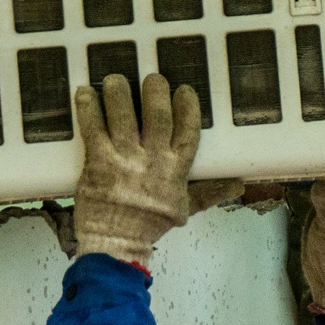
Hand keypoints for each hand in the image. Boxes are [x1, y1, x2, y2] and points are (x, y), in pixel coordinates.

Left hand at [70, 74, 200, 266]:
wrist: (116, 245)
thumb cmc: (149, 226)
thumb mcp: (185, 209)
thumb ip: (210, 192)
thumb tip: (239, 186)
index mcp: (176, 170)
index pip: (188, 132)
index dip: (187, 108)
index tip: (184, 90)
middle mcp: (152, 161)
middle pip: (157, 117)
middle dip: (155, 93)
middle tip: (151, 78)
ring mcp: (124, 160)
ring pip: (124, 117)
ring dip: (119, 94)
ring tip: (115, 79)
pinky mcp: (98, 162)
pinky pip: (94, 129)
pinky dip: (89, 109)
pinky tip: (85, 93)